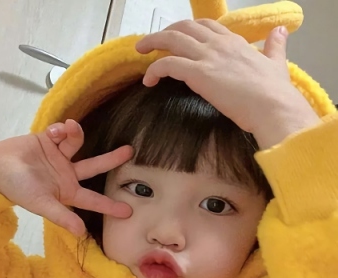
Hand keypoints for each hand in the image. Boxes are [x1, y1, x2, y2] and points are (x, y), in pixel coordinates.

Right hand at [0, 120, 132, 234]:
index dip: (110, 206)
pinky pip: (61, 132)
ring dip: (76, 135)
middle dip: (112, 159)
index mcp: (68, 192)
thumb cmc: (17, 189)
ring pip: (78, 143)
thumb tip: (81, 233)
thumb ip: (61, 216)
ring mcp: (59, 157)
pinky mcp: (49, 140)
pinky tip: (53, 132)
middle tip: (130, 151)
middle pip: (95, 166)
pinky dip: (60, 130)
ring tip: (68, 130)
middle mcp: (67, 174)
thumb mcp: (40, 204)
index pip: (93, 200)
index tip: (129, 211)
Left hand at [136, 20, 319, 148]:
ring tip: (140, 51)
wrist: (273, 107)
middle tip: (152, 42)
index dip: (188, 29)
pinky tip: (149, 80)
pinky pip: (168, 64)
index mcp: (234, 42)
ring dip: (152, 42)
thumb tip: (280, 31)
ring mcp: (207, 57)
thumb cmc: (275, 92)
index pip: (206, 26)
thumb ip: (275, 46)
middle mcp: (219, 44)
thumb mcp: (276, 63)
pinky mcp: (198, 73)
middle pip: (184, 27)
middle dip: (165, 31)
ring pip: (172, 39)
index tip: (177, 37)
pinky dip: (154, 69)